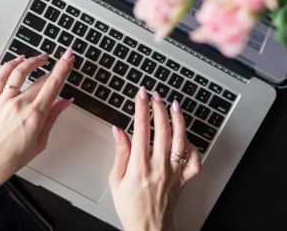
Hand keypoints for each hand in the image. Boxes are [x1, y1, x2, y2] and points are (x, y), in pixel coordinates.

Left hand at [0, 48, 74, 211]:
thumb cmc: (12, 157)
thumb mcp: (40, 141)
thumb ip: (53, 117)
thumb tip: (64, 102)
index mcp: (34, 115)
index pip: (53, 85)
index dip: (63, 68)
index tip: (69, 57)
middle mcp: (19, 105)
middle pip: (41, 79)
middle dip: (55, 67)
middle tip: (63, 61)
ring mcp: (3, 101)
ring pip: (20, 72)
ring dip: (33, 61)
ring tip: (42, 58)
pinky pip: (0, 76)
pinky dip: (10, 65)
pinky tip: (18, 60)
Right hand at [109, 87, 200, 230]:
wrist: (149, 228)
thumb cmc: (130, 206)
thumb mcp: (116, 180)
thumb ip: (120, 152)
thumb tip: (118, 130)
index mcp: (140, 167)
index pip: (141, 129)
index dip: (141, 107)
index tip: (141, 94)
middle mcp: (159, 167)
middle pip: (162, 129)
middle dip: (158, 107)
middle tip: (155, 95)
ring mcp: (174, 172)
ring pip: (180, 140)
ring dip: (178, 119)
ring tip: (173, 105)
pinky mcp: (184, 179)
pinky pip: (194, 160)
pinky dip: (192, 146)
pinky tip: (185, 136)